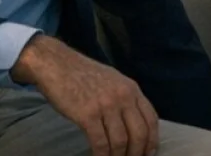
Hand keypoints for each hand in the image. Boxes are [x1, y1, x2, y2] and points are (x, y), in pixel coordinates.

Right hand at [13, 35, 159, 155]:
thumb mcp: (113, 80)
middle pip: (140, 133)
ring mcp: (106, 106)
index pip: (151, 119)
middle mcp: (123, 97)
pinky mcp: (88, 115)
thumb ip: (126, 97)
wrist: (57, 64)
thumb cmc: (83, 74)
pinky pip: (100, 143)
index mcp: (132, 89)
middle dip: (137, 152)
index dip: (152, 140)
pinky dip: (102, 155)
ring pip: (121, 141)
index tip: (149, 153)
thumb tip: (134, 122)